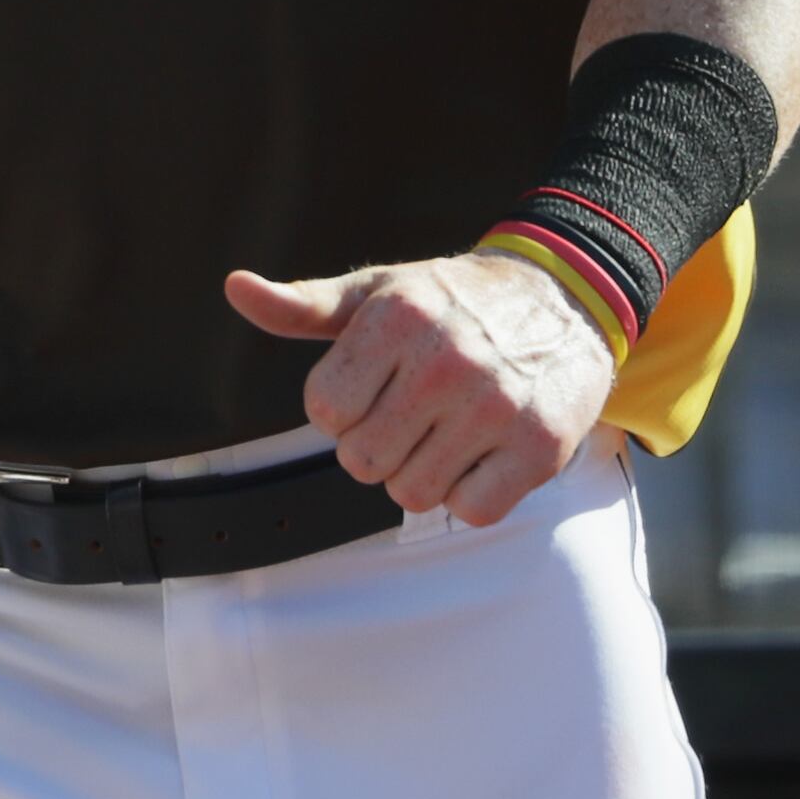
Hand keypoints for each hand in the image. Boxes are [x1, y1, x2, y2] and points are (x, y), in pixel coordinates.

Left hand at [225, 252, 614, 525]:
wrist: (563, 300)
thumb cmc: (451, 302)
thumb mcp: (376, 292)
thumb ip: (302, 305)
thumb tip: (235, 287)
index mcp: (395, 320)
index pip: (323, 411)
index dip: (339, 410)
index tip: (369, 388)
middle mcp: (445, 361)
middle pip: (362, 460)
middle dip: (375, 446)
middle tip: (409, 414)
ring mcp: (495, 407)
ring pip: (412, 494)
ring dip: (421, 474)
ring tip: (446, 431)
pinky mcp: (540, 447)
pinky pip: (472, 511)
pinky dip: (470, 495)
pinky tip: (481, 454)